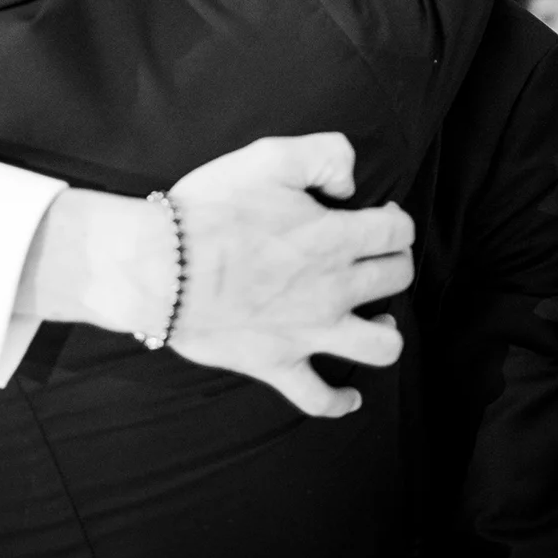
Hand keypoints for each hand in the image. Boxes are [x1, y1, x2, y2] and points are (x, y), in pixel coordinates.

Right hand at [170, 134, 412, 415]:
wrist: (159, 266)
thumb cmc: (210, 209)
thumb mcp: (270, 156)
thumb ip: (326, 155)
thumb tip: (351, 185)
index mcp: (335, 238)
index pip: (397, 231)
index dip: (395, 219)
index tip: (379, 213)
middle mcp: (334, 289)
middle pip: (396, 279)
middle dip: (394, 261)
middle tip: (372, 254)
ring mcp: (309, 332)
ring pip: (380, 346)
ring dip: (388, 331)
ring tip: (378, 319)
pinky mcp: (276, 363)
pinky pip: (319, 397)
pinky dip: (340, 402)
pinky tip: (351, 397)